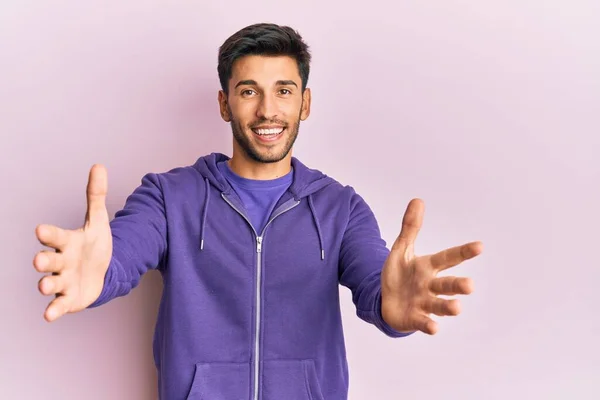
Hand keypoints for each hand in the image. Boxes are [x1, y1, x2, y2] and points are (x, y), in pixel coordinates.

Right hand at [33, 164, 111, 321]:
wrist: (102, 271)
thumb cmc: (94, 245)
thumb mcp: (98, 221)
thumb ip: (95, 196)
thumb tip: (99, 166)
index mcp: (66, 242)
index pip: (55, 237)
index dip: (48, 234)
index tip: (40, 230)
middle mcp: (60, 262)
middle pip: (48, 261)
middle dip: (44, 261)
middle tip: (39, 260)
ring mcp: (62, 281)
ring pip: (50, 283)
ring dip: (47, 285)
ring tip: (44, 286)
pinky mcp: (68, 298)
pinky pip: (58, 305)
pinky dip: (54, 310)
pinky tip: (49, 315)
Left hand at [381, 198, 482, 334]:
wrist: (384, 299)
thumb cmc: (399, 274)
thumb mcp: (401, 249)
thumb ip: (410, 228)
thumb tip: (418, 200)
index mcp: (429, 267)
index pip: (448, 257)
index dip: (463, 252)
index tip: (479, 246)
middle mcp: (430, 286)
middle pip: (447, 285)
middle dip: (458, 285)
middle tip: (470, 286)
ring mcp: (423, 303)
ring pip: (439, 305)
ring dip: (448, 307)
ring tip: (457, 307)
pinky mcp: (414, 319)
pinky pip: (423, 322)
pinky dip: (428, 325)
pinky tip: (434, 327)